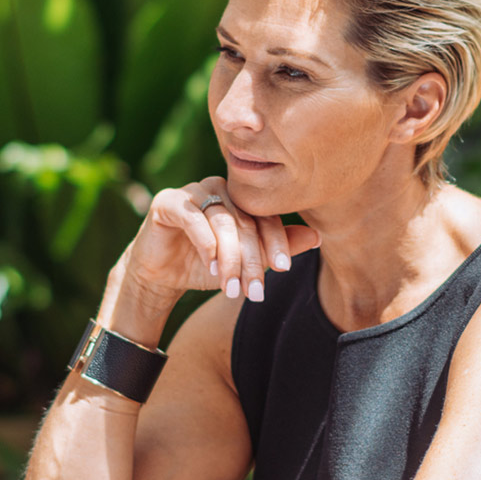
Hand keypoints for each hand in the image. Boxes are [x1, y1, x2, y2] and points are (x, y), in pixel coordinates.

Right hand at [117, 177, 319, 311]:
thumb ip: (277, 248)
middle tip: (255, 291)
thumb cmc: (206, 265)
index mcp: (242, 199)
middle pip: (246, 222)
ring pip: (222, 222)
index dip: (277, 243)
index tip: (283, 269)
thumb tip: (318, 237)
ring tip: (231, 287)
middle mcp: (220, 189)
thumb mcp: (246, 261)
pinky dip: (205, 242)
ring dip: (229, 258)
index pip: (266, 217)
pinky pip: (193, 217)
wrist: (162, 276)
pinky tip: (211, 265)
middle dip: (252, 260)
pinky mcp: (169, 202)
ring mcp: (194, 192)